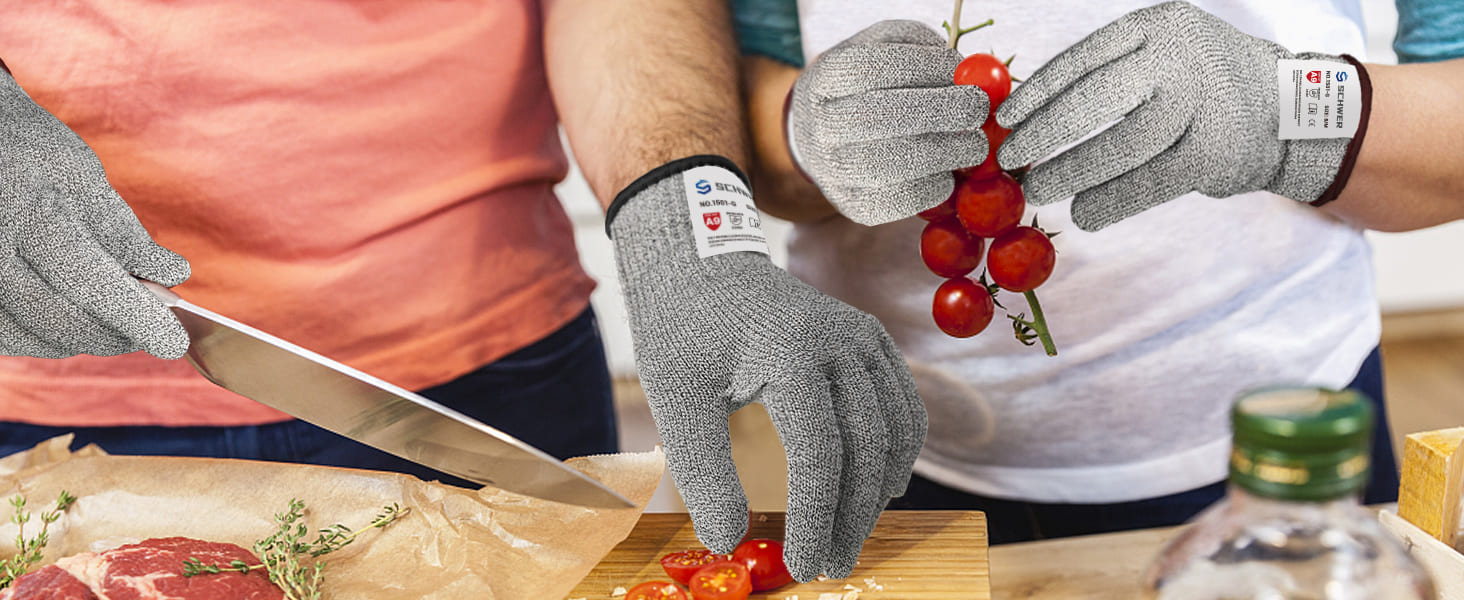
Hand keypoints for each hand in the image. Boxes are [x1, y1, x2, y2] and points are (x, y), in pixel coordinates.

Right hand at [0, 70, 189, 358]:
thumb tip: (172, 277)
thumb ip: (121, 229)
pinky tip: (64, 324)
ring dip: (76, 339)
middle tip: (143, 334)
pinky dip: (38, 337)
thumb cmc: (24, 149)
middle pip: (55, 317)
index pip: (89, 279)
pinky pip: (2, 335)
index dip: (135, 317)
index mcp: (26, 208)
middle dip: (109, 334)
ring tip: (107, 325)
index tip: (174, 344)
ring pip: (26, 335)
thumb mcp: (78, 172)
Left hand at [609, 160, 925, 580]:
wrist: (701, 263)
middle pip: (865, 449)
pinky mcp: (870, 339)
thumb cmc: (683, 330)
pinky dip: (896, 453)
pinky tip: (878, 489)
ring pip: (895, 431)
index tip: (802, 564)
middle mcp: (841, 341)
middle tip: (829, 565)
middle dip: (850, 517)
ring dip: (877, 492)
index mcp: (791, 353)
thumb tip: (727, 540)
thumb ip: (702, 471)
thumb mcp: (676, 399)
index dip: (815, 518)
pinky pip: (902, 406)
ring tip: (848, 536)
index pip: (820, 455)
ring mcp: (863, 336)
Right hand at [790, 20, 989, 224]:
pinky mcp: (853, 206)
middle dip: (939, 112)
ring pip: (889, 164)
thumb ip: (923, 49)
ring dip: (945, 154)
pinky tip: (949, 172)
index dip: (920, 67)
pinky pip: (898, 202)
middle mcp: (820, 127)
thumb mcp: (884, 50)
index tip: (959, 68)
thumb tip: (968, 73)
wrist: (824, 138)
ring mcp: (832, 171)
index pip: (869, 68)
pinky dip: (934, 188)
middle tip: (977, 110)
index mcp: (824, 79)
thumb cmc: (868, 87)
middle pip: (876, 117)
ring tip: (975, 145)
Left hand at [997, 1, 1353, 230]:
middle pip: (1096, 98)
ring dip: (1072, 172)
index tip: (1006, 119)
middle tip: (1012, 160)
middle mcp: (1180, 59)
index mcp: (1158, 27)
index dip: (1038, 92)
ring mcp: (1200, 106)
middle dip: (1045, 133)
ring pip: (1121, 144)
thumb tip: (1032, 112)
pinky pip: (1150, 182)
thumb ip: (1111, 72)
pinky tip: (1085, 214)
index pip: (1084, 58)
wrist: (1296, 109)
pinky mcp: (1214, 154)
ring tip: (1037, 190)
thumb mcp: (1163, 52)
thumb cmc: (1206, 83)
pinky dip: (1112, 201)